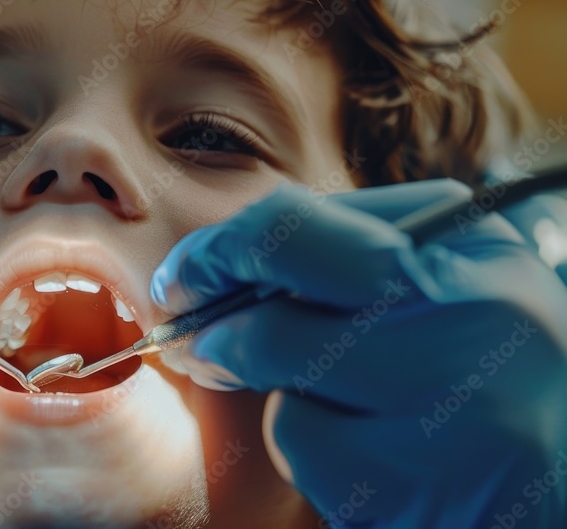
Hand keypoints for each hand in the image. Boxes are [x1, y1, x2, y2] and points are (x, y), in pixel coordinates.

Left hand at [151, 180, 566, 527]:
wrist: (566, 466)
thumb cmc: (480, 362)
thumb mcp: (433, 281)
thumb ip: (340, 256)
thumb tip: (216, 265)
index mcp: (463, 241)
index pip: (291, 225)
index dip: (216, 252)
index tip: (182, 277)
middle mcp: (473, 314)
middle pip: (273, 317)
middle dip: (217, 329)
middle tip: (198, 339)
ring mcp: (459, 406)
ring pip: (286, 391)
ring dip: (281, 397)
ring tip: (344, 404)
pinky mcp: (430, 485)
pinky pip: (310, 449)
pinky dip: (317, 453)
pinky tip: (374, 454)